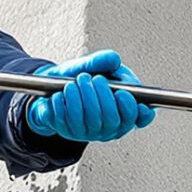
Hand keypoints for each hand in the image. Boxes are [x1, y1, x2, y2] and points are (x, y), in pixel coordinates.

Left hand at [25, 50, 155, 142]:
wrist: (52, 86)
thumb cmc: (79, 78)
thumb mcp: (92, 65)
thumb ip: (103, 61)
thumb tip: (113, 59)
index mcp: (123, 111)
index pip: (139, 119)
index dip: (133, 110)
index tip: (122, 93)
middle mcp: (108, 127)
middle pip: (112, 119)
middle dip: (102, 96)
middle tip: (94, 79)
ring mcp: (88, 132)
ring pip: (90, 121)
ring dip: (82, 98)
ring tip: (75, 83)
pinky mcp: (67, 131)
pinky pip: (66, 121)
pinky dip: (63, 104)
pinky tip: (61, 94)